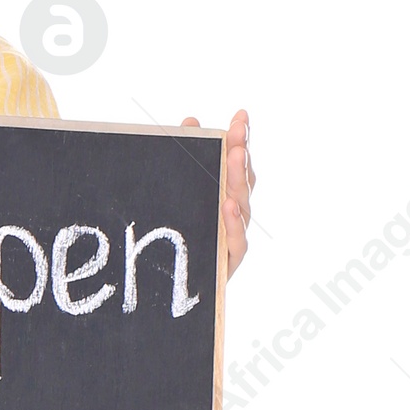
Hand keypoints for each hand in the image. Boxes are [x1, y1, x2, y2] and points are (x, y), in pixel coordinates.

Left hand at [183, 106, 252, 272]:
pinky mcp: (227, 263)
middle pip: (242, 181)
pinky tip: (228, 205)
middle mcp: (233, 215)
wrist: (167, 294)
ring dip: (238, 180)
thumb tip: (191, 121)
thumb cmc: (178, 239)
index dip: (240, 139)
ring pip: (241, 207)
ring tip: (236, 156)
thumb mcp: (177, 194)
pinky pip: (235, 242)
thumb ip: (184, 160)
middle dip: (240, 153)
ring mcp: (232, 238)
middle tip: (238, 131)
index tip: (240, 115)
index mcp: (224, 196)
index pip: (236, 164)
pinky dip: (233, 223)